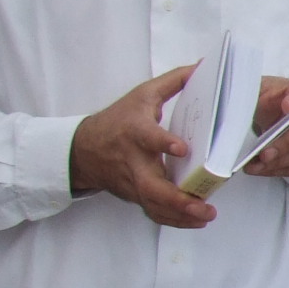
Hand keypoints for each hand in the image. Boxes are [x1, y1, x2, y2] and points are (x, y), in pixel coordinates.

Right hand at [69, 65, 215, 228]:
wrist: (83, 149)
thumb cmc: (117, 120)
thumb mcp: (142, 95)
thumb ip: (173, 82)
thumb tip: (202, 67)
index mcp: (135, 132)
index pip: (148, 138)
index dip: (163, 144)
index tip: (182, 149)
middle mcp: (133, 161)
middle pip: (152, 186)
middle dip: (178, 199)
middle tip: (203, 204)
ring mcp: (133, 182)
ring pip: (154, 205)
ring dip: (180, 215)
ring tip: (205, 215)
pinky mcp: (134, 195)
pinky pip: (153, 212)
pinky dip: (173, 220)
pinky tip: (195, 221)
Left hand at [245, 77, 288, 179]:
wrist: (268, 112)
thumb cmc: (266, 99)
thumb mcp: (263, 89)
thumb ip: (271, 92)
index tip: (286, 105)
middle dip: (286, 145)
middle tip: (264, 153)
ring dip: (280, 162)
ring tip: (256, 166)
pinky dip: (281, 170)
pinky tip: (263, 169)